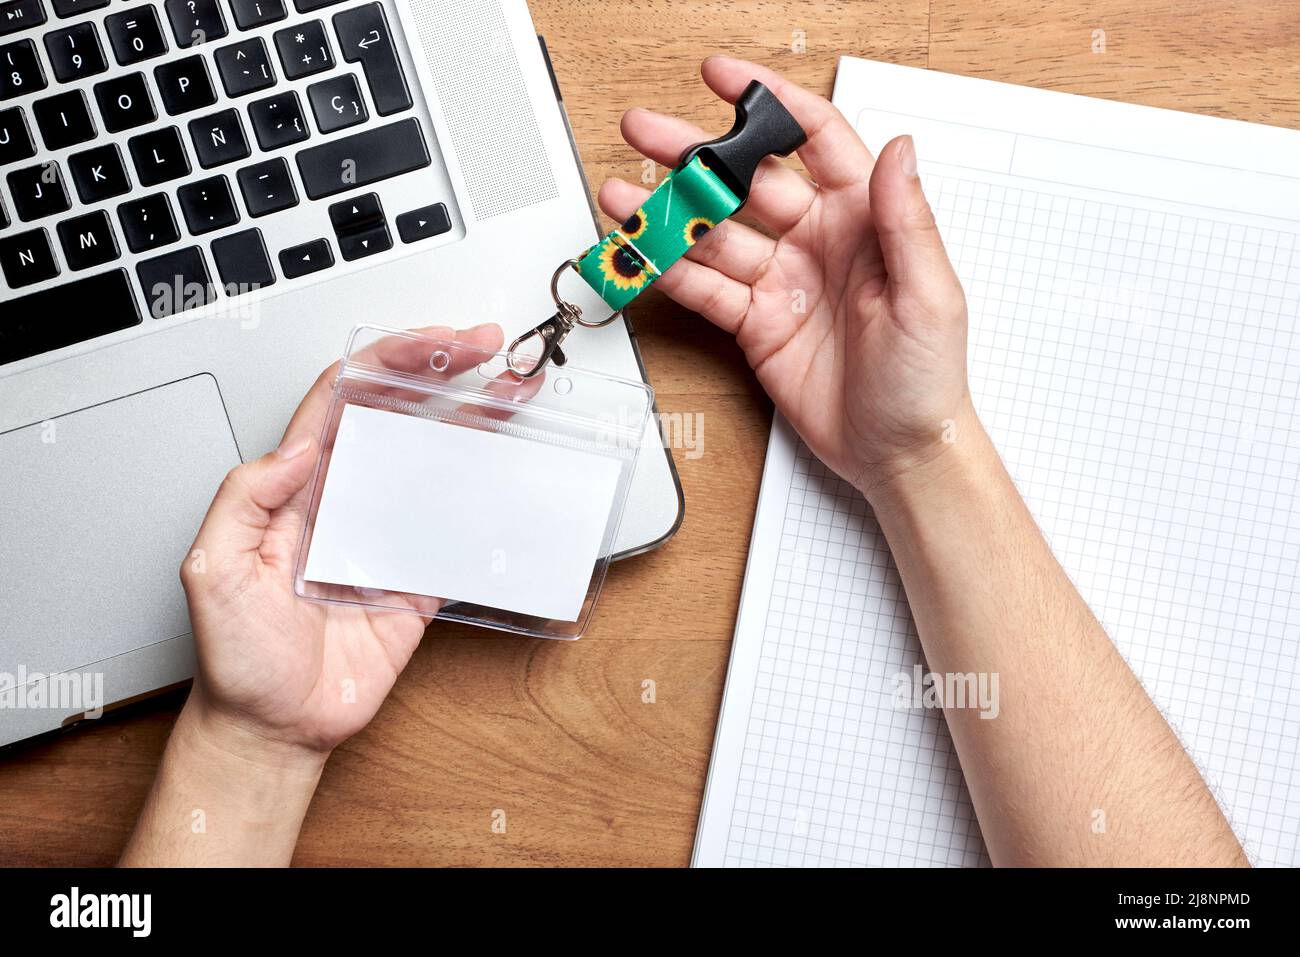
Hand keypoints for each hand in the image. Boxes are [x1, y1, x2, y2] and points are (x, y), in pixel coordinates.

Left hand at [179, 323, 505, 759]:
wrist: (275, 727)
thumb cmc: (236, 657)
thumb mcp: (213, 569)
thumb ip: (246, 500)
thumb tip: (296, 448)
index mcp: (298, 488)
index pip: (347, 399)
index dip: (389, 360)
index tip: (431, 343)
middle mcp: (346, 500)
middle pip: (400, 414)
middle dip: (443, 371)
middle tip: (487, 347)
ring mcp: (386, 535)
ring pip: (438, 461)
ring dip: (478, 422)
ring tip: (516, 392)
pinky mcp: (419, 578)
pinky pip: (460, 528)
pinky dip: (491, 499)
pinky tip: (515, 472)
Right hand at [599, 57, 971, 496]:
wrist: (899, 453)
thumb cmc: (928, 378)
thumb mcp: (930, 295)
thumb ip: (908, 221)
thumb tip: (898, 148)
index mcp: (864, 219)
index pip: (813, 140)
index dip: (768, 104)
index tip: (725, 80)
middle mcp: (818, 241)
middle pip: (745, 182)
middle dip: (693, 155)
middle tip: (645, 131)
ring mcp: (782, 281)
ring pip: (715, 235)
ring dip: (667, 216)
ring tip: (621, 197)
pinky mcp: (756, 323)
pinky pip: (706, 289)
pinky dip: (670, 274)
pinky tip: (640, 256)